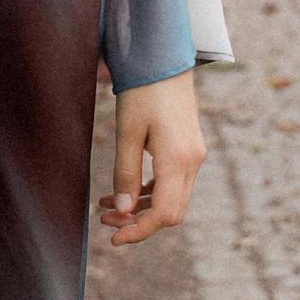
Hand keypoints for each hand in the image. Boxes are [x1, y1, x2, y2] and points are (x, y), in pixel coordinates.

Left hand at [98, 71, 204, 245]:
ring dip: (141, 209)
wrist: (165, 60)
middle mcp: (192, 162)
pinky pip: (171, 184)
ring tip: (107, 208)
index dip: (139, 231)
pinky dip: (148, 193)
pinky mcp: (189, 151)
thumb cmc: (143, 92)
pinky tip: (122, 191)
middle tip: (105, 223)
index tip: (113, 239)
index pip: (163, 213)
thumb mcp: (127, 132)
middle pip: (171, 213)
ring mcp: (194, 157)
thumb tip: (120, 212)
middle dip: (139, 224)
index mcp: (178, 160)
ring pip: (171, 200)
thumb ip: (124, 173)